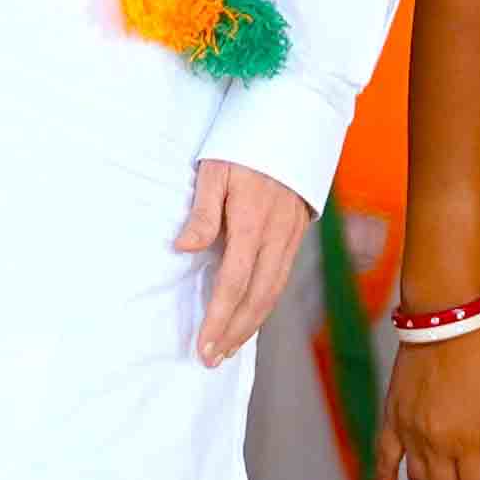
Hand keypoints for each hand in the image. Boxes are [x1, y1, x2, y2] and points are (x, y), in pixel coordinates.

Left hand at [175, 160, 312, 366]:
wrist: (292, 121)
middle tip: (212, 359)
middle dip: (235, 333)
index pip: (234, 284)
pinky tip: (251, 315)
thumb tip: (183, 248)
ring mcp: (289, 236)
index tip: (204, 345)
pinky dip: (265, 303)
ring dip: (251, 324)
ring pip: (273, 292)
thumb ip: (202, 211)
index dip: (220, 319)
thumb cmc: (244, 142)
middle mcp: (275, 236)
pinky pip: (281, 278)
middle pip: (257, 298)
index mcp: (251, 223)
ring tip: (229, 347)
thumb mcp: (214, 169)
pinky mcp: (296, 233)